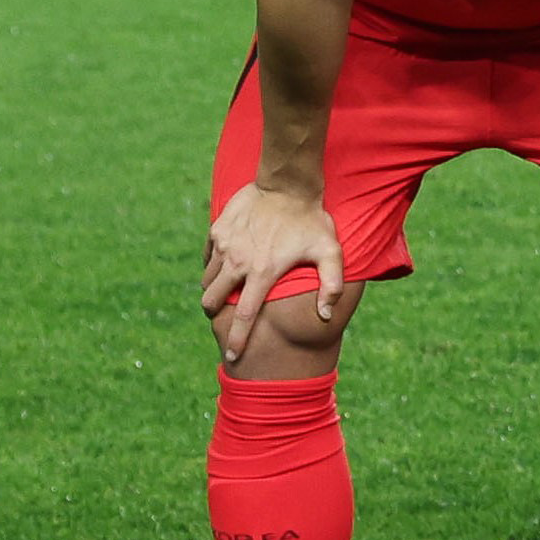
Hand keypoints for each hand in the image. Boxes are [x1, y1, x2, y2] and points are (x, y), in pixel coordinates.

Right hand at [200, 182, 343, 363]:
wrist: (288, 183)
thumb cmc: (312, 219)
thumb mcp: (331, 251)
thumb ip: (332, 285)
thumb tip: (325, 316)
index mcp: (262, 273)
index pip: (244, 316)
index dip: (237, 339)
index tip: (232, 356)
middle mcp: (237, 262)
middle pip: (211, 300)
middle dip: (214, 313)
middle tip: (223, 313)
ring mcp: (224, 245)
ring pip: (207, 279)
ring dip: (214, 288)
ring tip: (227, 289)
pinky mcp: (217, 230)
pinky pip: (207, 257)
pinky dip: (213, 265)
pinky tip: (227, 263)